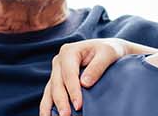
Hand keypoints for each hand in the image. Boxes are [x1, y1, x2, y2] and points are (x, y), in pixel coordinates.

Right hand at [39, 38, 157, 115]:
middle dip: (61, 101)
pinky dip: (48, 105)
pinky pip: (49, 94)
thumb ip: (97, 67)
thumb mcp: (108, 54)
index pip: (69, 73)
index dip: (72, 90)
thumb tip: (84, 83)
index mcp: (69, 51)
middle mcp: (59, 61)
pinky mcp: (57, 80)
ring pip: (50, 90)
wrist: (108, 51)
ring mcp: (56, 71)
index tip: (78, 106)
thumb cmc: (109, 51)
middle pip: (57, 83)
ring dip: (50, 106)